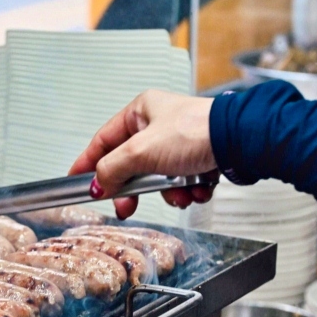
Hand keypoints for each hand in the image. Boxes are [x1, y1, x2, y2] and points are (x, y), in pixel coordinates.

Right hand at [68, 89, 218, 219]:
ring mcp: (179, 143)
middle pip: (130, 165)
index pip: (103, 140)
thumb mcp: (141, 152)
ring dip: (167, 192)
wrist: (241, 141)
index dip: (87, 163)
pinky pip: (181, 183)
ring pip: (157, 179)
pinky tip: (197, 188)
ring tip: (179, 192)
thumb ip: (112, 169)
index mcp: (141, 111)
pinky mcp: (198, 159)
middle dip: (133, 189)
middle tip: (126, 206)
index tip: (76, 181)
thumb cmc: (196, 132)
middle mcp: (158, 124)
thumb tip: (97, 184)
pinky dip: (187, 191)